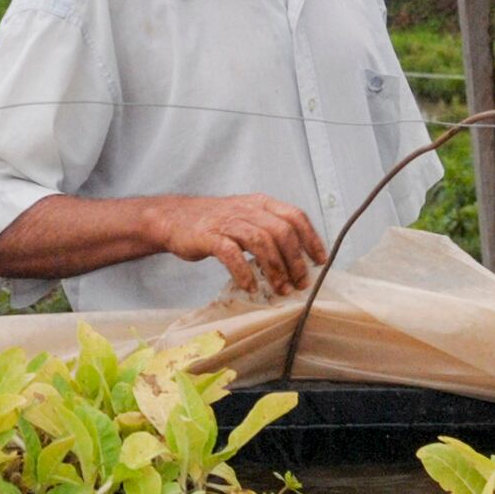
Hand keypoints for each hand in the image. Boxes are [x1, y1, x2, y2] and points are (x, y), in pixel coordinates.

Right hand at [150, 193, 327, 295]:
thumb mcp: (246, 217)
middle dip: (295, 260)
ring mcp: (227, 222)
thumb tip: (298, 259)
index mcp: (260, 204)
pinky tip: (249, 287)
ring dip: (275, 269)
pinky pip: (231, 254)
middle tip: (300, 283)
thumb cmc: (215, 223)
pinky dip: (244, 272)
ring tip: (280, 289)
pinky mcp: (209, 236)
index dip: (311, 239)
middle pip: (282, 231)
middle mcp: (247, 209)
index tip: (320, 261)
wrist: (174, 218)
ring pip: (260, 241)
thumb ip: (269, 231)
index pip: (295, 216)